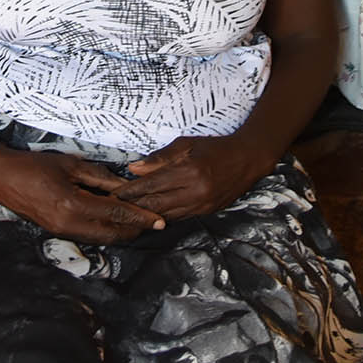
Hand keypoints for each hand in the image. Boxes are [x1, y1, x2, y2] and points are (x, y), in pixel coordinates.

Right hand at [0, 146, 164, 244]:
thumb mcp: (70, 165)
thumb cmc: (34, 166)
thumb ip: (100, 177)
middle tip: (153, 220)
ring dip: (121, 231)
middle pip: (113, 233)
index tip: (159, 220)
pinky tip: (113, 220)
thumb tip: (126, 186)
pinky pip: (89, 236)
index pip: (116, 213)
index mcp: (74, 205)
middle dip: (135, 229)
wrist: (1, 178)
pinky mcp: (58, 232)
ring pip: (102, 238)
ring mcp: (63, 231)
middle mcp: (70, 224)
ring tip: (138, 221)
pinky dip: (105, 230)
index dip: (140, 217)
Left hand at [114, 135, 275, 220]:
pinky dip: (163, 216)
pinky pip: (179, 217)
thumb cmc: (215, 148)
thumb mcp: (187, 144)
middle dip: (133, 207)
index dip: (130, 191)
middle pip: (156, 205)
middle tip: (114, 208)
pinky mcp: (207, 212)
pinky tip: (150, 216)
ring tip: (127, 214)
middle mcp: (195, 192)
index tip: (114, 193)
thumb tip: (134, 168)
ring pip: (166, 215)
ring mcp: (202, 205)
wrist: (248, 159)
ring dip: (146, 215)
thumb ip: (160, 158)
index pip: (151, 185)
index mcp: (189, 171)